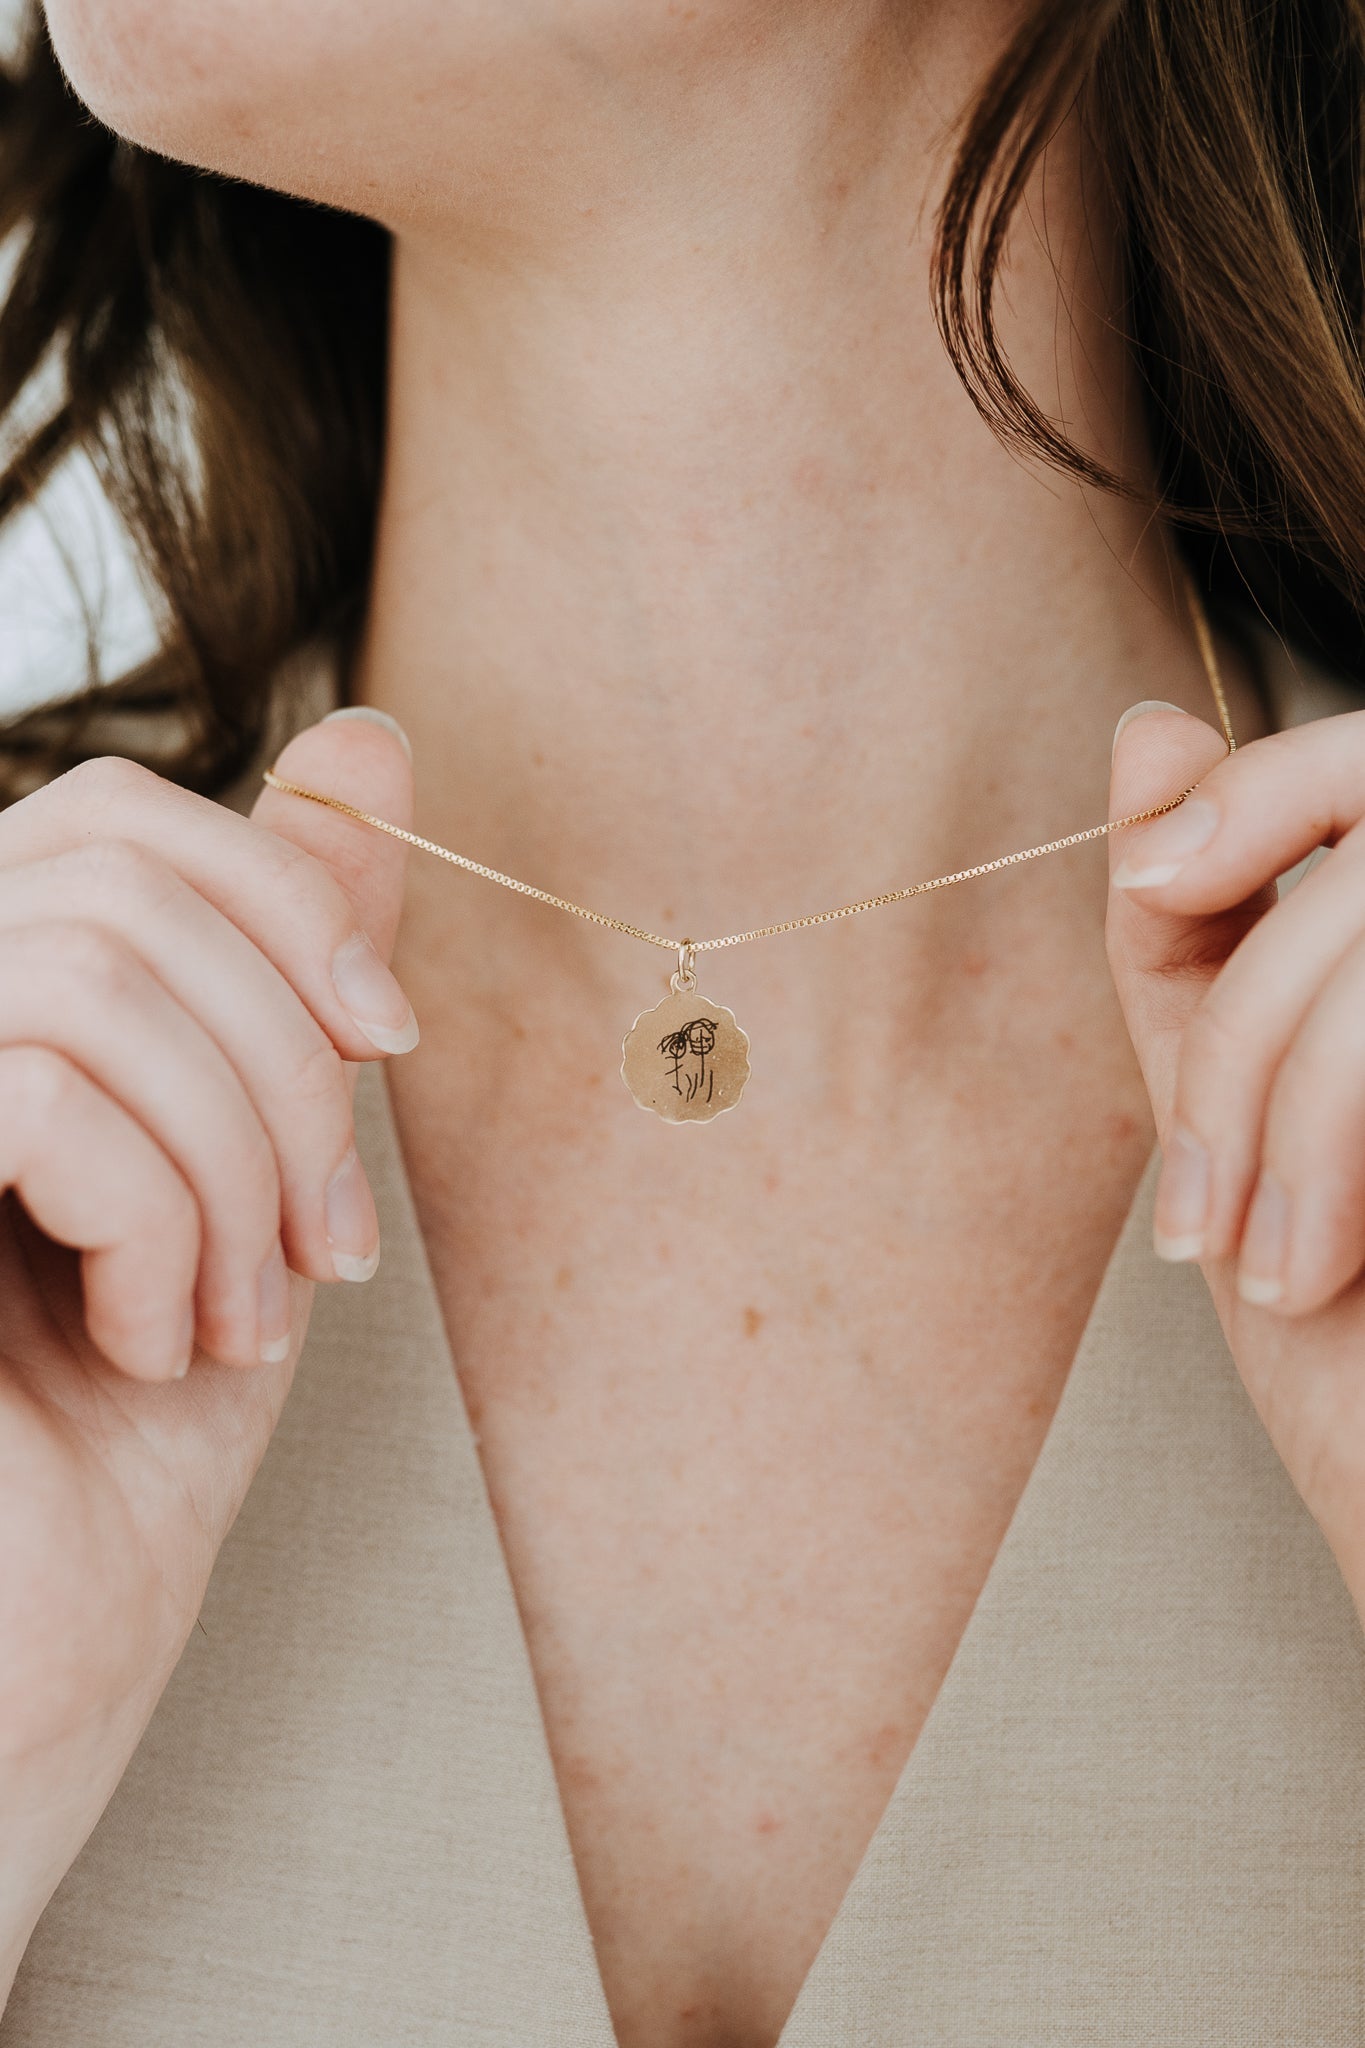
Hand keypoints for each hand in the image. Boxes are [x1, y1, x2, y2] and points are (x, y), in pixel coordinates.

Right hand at [0, 709, 412, 1990]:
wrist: (48, 1624)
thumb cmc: (143, 1406)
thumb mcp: (259, 1153)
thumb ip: (293, 957)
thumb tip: (373, 736)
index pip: (126, 818)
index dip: (285, 897)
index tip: (390, 1044)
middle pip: (125, 887)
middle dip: (285, 1065)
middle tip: (330, 1249)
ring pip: (97, 985)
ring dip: (234, 1164)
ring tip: (246, 1313)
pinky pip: (46, 1096)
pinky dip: (157, 1224)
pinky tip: (148, 1336)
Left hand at [1107, 700, 1364, 1617]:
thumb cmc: (1349, 1334)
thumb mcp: (1233, 1109)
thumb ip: (1194, 930)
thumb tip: (1147, 723)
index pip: (1360, 767)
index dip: (1253, 790)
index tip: (1152, 880)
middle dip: (1250, 1021)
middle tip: (1202, 1204)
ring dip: (1286, 1119)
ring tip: (1269, 1275)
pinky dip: (1331, 1168)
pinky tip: (1326, 1285)